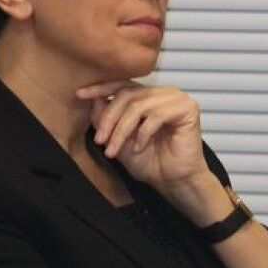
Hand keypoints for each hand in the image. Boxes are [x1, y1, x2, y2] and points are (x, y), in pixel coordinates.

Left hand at [76, 80, 210, 196]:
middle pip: (128, 95)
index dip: (100, 88)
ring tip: (114, 149)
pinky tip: (139, 148)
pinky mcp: (188, 109)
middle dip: (109, 119)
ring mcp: (177, 99)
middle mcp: (163, 93)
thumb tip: (93, 99)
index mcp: (149, 96)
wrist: (173, 182)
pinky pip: (157, 116)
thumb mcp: (118, 140)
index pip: (122, 85)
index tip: (80, 94)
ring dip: (122, 130)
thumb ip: (106, 119)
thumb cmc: (151, 162)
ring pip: (139, 106)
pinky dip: (143, 133)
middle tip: (99, 140)